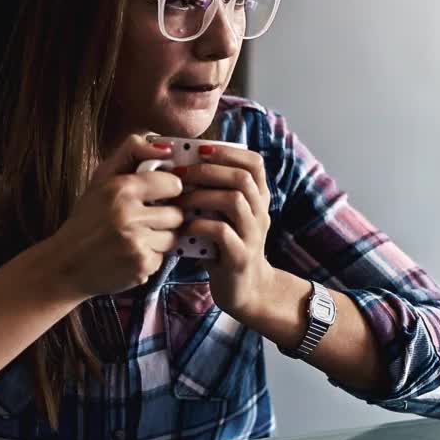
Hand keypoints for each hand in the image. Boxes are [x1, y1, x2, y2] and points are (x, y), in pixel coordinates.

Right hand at [43, 135, 185, 298]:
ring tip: (136, 238)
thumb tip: (168, 148)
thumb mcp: (101, 179)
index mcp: (120, 188)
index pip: (173, 183)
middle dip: (165, 218)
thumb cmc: (86, 220)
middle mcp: (128, 215)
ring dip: (159, 239)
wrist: (65, 266)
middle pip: (177, 214)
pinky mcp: (141, 266)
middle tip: (144, 221)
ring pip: (173, 237)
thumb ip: (131, 153)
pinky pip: (163, 258)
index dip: (168, 190)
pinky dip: (150, 257)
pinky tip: (129, 255)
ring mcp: (136, 243)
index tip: (158, 195)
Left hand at [174, 144, 274, 317]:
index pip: (255, 163)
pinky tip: (185, 226)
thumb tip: (183, 162)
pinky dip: (200, 225)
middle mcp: (260, 213)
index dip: (228, 152)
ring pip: (234, 201)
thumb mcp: (227, 216)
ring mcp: (252, 235)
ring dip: (201, 195)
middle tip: (180, 172)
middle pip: (242, 178)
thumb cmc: (226, 246)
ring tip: (179, 199)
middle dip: (208, 171)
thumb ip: (216, 192)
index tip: (201, 150)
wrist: (245, 289)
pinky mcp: (240, 257)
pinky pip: (222, 233)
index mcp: (258, 199)